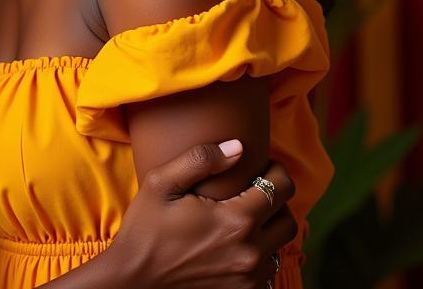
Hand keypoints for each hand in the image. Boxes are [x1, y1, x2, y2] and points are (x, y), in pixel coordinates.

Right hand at [103, 140, 295, 287]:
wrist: (134, 280)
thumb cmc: (145, 230)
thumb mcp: (161, 183)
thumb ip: (200, 159)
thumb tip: (238, 146)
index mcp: (235, 221)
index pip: (281, 188)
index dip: (275, 170)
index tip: (258, 166)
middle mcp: (250, 252)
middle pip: (288, 218)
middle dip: (275, 199)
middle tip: (251, 190)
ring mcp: (249, 278)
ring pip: (281, 245)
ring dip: (268, 227)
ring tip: (242, 216)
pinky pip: (268, 270)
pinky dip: (259, 253)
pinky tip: (234, 243)